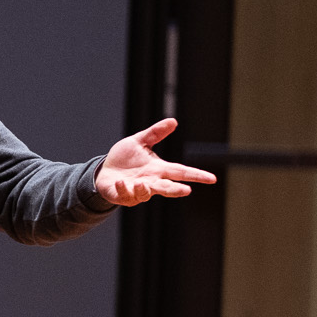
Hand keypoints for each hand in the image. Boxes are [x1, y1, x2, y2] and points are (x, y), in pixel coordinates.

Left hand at [95, 118, 216, 205]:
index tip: (212, 179)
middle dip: (176, 190)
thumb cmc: (124, 159)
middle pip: (166, 187)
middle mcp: (150, 182)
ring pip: (146, 194)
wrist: (104, 171)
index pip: (181, 172)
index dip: (196, 175)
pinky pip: (124, 194)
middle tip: (187, 190)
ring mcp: (136, 191)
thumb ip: (155, 133)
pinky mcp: (121, 195)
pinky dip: (124, 189)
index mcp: (158, 169)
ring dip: (145, 190)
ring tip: (142, 184)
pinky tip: (121, 182)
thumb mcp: (139, 142)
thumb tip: (173, 121)